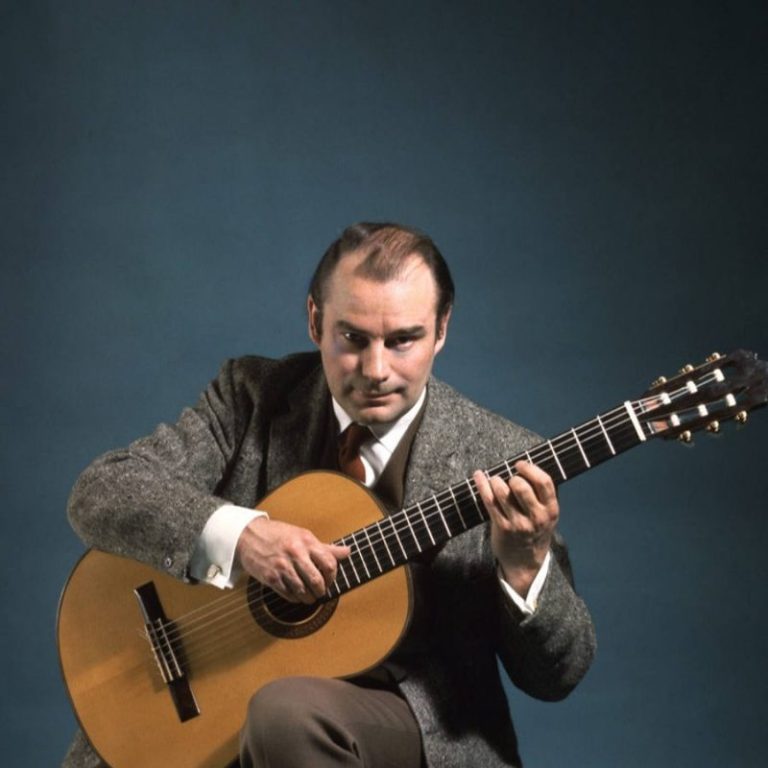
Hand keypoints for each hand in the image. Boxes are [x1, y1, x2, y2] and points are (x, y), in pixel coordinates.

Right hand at [236, 518, 350, 603]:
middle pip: (317, 580)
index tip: (330, 580)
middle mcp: (295, 553)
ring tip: (310, 597)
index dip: (333, 576)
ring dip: (309, 597)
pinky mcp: (270, 577)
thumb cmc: (278, 534)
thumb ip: (325, 547)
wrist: (248, 535)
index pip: (329, 563)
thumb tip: (347, 551)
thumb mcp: (302, 535)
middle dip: (322, 590)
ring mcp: (282, 566)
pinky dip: (295, 598)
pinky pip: (288, 594)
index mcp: (306, 541)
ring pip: (303, 590)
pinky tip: (297, 595)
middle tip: (321, 592)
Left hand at [473, 461, 558, 594]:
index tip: (520, 464)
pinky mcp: (502, 527)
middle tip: (509, 478)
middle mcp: (536, 517)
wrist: (525, 562)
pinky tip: (478, 476)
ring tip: (495, 481)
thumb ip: (540, 495)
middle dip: (512, 477)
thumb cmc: (535, 531)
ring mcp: (518, 523)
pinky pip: (489, 501)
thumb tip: (522, 467)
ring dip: (496, 481)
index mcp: (551, 510)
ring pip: (502, 492)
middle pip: (521, 486)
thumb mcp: (547, 515)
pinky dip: (482, 485)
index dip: (530, 468)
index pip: (544, 482)